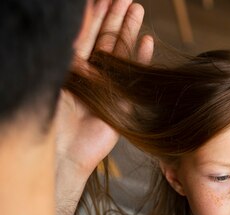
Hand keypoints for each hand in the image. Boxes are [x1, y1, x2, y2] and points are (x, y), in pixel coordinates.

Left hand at [55, 0, 153, 176]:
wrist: (62, 151)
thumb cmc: (50, 116)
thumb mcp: (55, 73)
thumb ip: (69, 47)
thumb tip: (78, 17)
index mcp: (70, 67)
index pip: (85, 33)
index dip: (95, 14)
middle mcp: (90, 74)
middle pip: (105, 38)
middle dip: (115, 16)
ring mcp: (107, 87)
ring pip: (120, 52)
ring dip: (129, 30)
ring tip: (137, 8)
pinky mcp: (122, 103)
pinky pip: (134, 75)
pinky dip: (141, 57)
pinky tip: (146, 40)